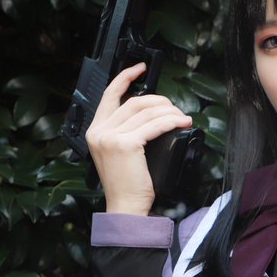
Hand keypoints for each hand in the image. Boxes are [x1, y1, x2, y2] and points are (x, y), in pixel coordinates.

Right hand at [86, 62, 192, 215]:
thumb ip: (125, 133)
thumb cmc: (126, 185)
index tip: (140, 69)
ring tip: (181, 117)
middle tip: (174, 108)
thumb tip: (150, 115)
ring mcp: (111, 137)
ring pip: (145, 112)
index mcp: (95, 131)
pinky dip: (170, 121)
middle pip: (133, 101)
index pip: (109, 95)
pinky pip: (154, 125)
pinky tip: (181, 122)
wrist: (125, 206)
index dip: (126, 78)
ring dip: (169, 111)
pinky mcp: (126, 144)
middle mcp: (99, 131)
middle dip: (159, 101)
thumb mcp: (119, 154)